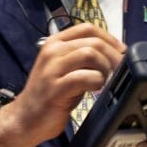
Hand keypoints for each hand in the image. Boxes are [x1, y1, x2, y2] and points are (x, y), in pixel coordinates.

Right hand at [11, 23, 125, 142]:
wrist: (26, 117)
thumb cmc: (50, 93)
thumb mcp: (65, 68)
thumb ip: (83, 57)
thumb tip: (114, 54)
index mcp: (54, 42)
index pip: (87, 28)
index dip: (109, 38)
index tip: (121, 52)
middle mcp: (52, 50)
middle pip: (93, 41)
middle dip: (113, 55)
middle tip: (120, 70)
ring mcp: (52, 68)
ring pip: (90, 54)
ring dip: (105, 68)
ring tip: (103, 80)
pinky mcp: (55, 88)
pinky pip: (85, 77)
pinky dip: (97, 82)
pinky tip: (95, 89)